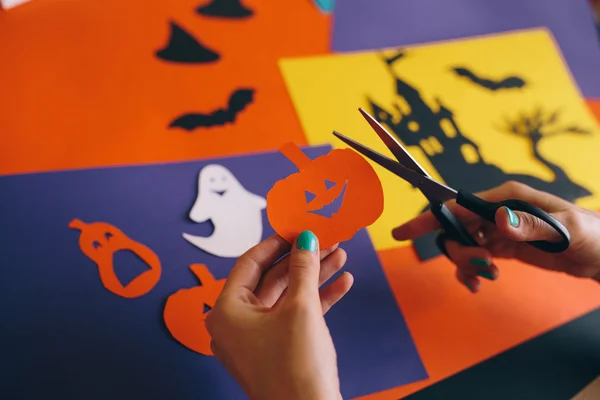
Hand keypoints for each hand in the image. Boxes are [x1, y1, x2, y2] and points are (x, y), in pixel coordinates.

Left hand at [205, 231, 351, 399]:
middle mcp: (235, 324)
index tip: (297, 227)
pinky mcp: (275, 349)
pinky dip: (316, 300)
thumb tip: (305, 239)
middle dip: (302, 259)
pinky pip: (293, 316)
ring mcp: (255, 338)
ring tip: (340, 257)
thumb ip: (303, 268)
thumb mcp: (301, 308)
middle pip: (271, 278)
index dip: (277, 242)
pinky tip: (341, 284)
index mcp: (226, 311)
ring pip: (286, 296)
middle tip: (324, 240)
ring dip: (314, 277)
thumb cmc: (295, 368)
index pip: (250, 262)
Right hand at [392, 181, 599, 292]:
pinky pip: (474, 258)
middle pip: (454, 229)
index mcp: (506, 199)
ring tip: (483, 278)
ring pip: (461, 245)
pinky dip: (470, 272)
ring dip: (464, 264)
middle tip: (482, 266)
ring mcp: (498, 230)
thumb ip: (530, 225)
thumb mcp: (566, 229)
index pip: (458, 206)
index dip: (429, 218)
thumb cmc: (592, 234)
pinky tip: (478, 284)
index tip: (403, 232)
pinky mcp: (502, 247)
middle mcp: (496, 211)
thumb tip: (498, 220)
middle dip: (459, 250)